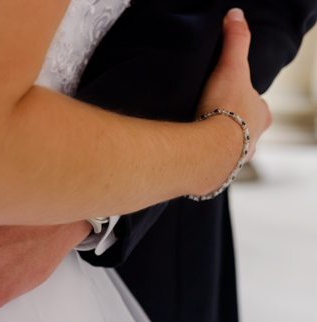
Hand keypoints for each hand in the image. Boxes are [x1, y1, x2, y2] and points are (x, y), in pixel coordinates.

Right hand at [198, 8, 271, 158]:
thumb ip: (235, 41)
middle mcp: (254, 143)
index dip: (245, 101)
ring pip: (228, 151)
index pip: (258, 107)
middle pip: (245, 131)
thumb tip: (236, 14)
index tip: (229, 99)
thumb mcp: (232, 68)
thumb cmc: (224, 111)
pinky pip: (208, 167)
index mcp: (262, 118)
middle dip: (231, 126)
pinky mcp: (215, 176)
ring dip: (214, 145)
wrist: (208, 151)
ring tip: (196, 137)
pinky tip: (188, 155)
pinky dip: (200, 161)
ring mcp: (234, 162)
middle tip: (210, 118)